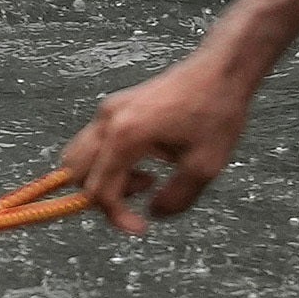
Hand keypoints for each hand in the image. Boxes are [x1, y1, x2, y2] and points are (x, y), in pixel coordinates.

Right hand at [61, 47, 259, 234]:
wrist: (221, 69)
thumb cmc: (217, 111)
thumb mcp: (205, 166)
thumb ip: (176, 199)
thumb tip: (153, 213)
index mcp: (125, 135)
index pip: (100, 190)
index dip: (117, 217)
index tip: (141, 228)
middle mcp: (108, 120)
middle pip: (77, 173)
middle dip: (105, 196)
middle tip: (142, 196)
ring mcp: (108, 110)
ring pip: (81, 157)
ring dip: (105, 177)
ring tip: (147, 178)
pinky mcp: (115, 106)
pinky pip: (96, 143)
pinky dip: (111, 161)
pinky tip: (149, 159)